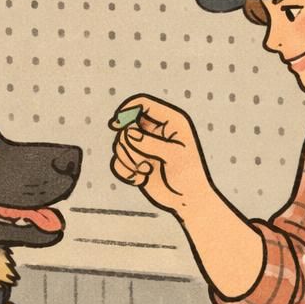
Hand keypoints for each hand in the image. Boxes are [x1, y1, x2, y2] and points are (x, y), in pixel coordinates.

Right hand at [107, 94, 214, 214]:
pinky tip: (140, 179)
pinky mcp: (136, 160)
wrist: (187, 200)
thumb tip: (127, 133)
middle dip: (129, 145)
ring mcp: (144, 145)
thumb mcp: (173, 156)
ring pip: (120, 144)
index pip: (143, 104)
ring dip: (128, 160)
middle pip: (126, 125)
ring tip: (145, 171)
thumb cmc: (188, 176)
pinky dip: (126, 171)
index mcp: (171, 121)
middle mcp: (156, 130)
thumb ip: (150, 143)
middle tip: (142, 162)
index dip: (126, 110)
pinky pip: (118, 161)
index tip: (116, 125)